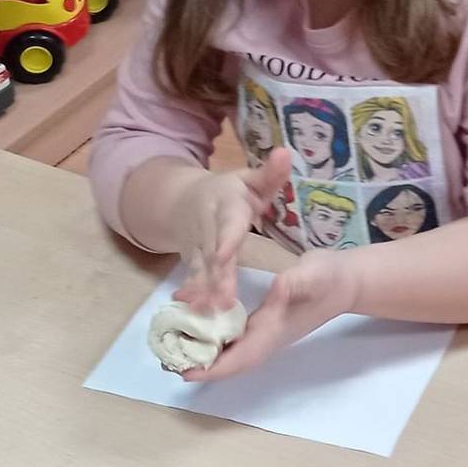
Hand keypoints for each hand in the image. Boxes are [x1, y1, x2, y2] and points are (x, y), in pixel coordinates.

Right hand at [171, 150, 292, 314]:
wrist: (181, 200)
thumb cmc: (229, 193)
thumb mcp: (250, 180)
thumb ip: (270, 174)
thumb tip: (286, 153)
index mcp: (225, 205)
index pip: (228, 223)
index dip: (226, 239)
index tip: (224, 255)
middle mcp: (208, 227)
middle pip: (213, 253)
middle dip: (218, 276)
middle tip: (225, 300)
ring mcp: (197, 246)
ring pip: (201, 270)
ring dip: (205, 291)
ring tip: (212, 311)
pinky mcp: (191, 261)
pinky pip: (193, 279)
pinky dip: (194, 295)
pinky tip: (197, 313)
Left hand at [186, 250, 356, 380]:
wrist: (345, 280)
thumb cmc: (328, 278)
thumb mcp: (313, 275)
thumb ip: (297, 283)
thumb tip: (278, 290)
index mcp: (274, 331)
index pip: (240, 358)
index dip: (213, 368)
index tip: (186, 372)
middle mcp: (267, 337)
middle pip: (230, 362)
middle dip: (201, 366)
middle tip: (167, 361)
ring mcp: (266, 331)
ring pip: (231, 352)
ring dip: (205, 355)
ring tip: (174, 350)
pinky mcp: (264, 321)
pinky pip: (234, 337)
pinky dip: (214, 338)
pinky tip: (196, 330)